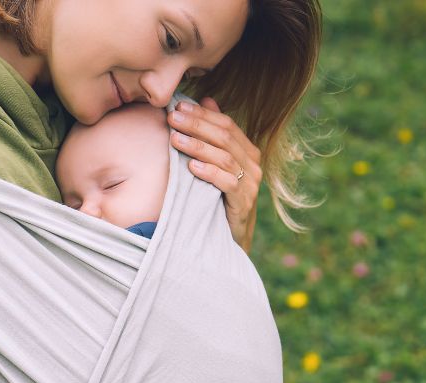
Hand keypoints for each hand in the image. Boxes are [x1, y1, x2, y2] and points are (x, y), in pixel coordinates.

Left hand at [168, 97, 261, 253]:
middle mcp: (253, 165)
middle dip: (196, 125)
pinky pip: (227, 182)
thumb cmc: (219, 198)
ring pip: (225, 157)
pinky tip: (191, 167)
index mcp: (247, 151)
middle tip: (171, 117)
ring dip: (197, 146)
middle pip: (225, 137)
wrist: (230, 238)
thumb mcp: (216, 164)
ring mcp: (251, 184)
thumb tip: (207, 100)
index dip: (202, 114)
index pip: (227, 125)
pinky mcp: (244, 202)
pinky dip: (209, 172)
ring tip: (175, 139)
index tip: (178, 106)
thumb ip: (214, 135)